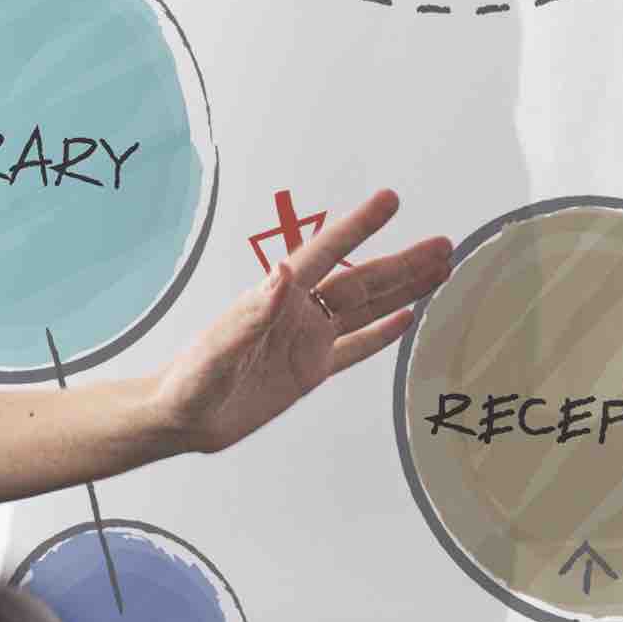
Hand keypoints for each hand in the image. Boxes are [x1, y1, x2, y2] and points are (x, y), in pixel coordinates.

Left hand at [152, 188, 454, 455]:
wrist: (180, 419)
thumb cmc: (188, 384)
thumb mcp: (218, 352)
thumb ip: (250, 316)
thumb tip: (281, 275)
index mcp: (275, 301)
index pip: (324, 254)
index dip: (357, 228)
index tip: (389, 202)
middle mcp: (297, 314)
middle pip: (361, 281)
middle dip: (402, 262)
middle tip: (442, 244)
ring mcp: (306, 341)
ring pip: (366, 310)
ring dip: (403, 290)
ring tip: (439, 271)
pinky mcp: (310, 370)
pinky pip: (355, 348)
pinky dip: (382, 335)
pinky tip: (407, 319)